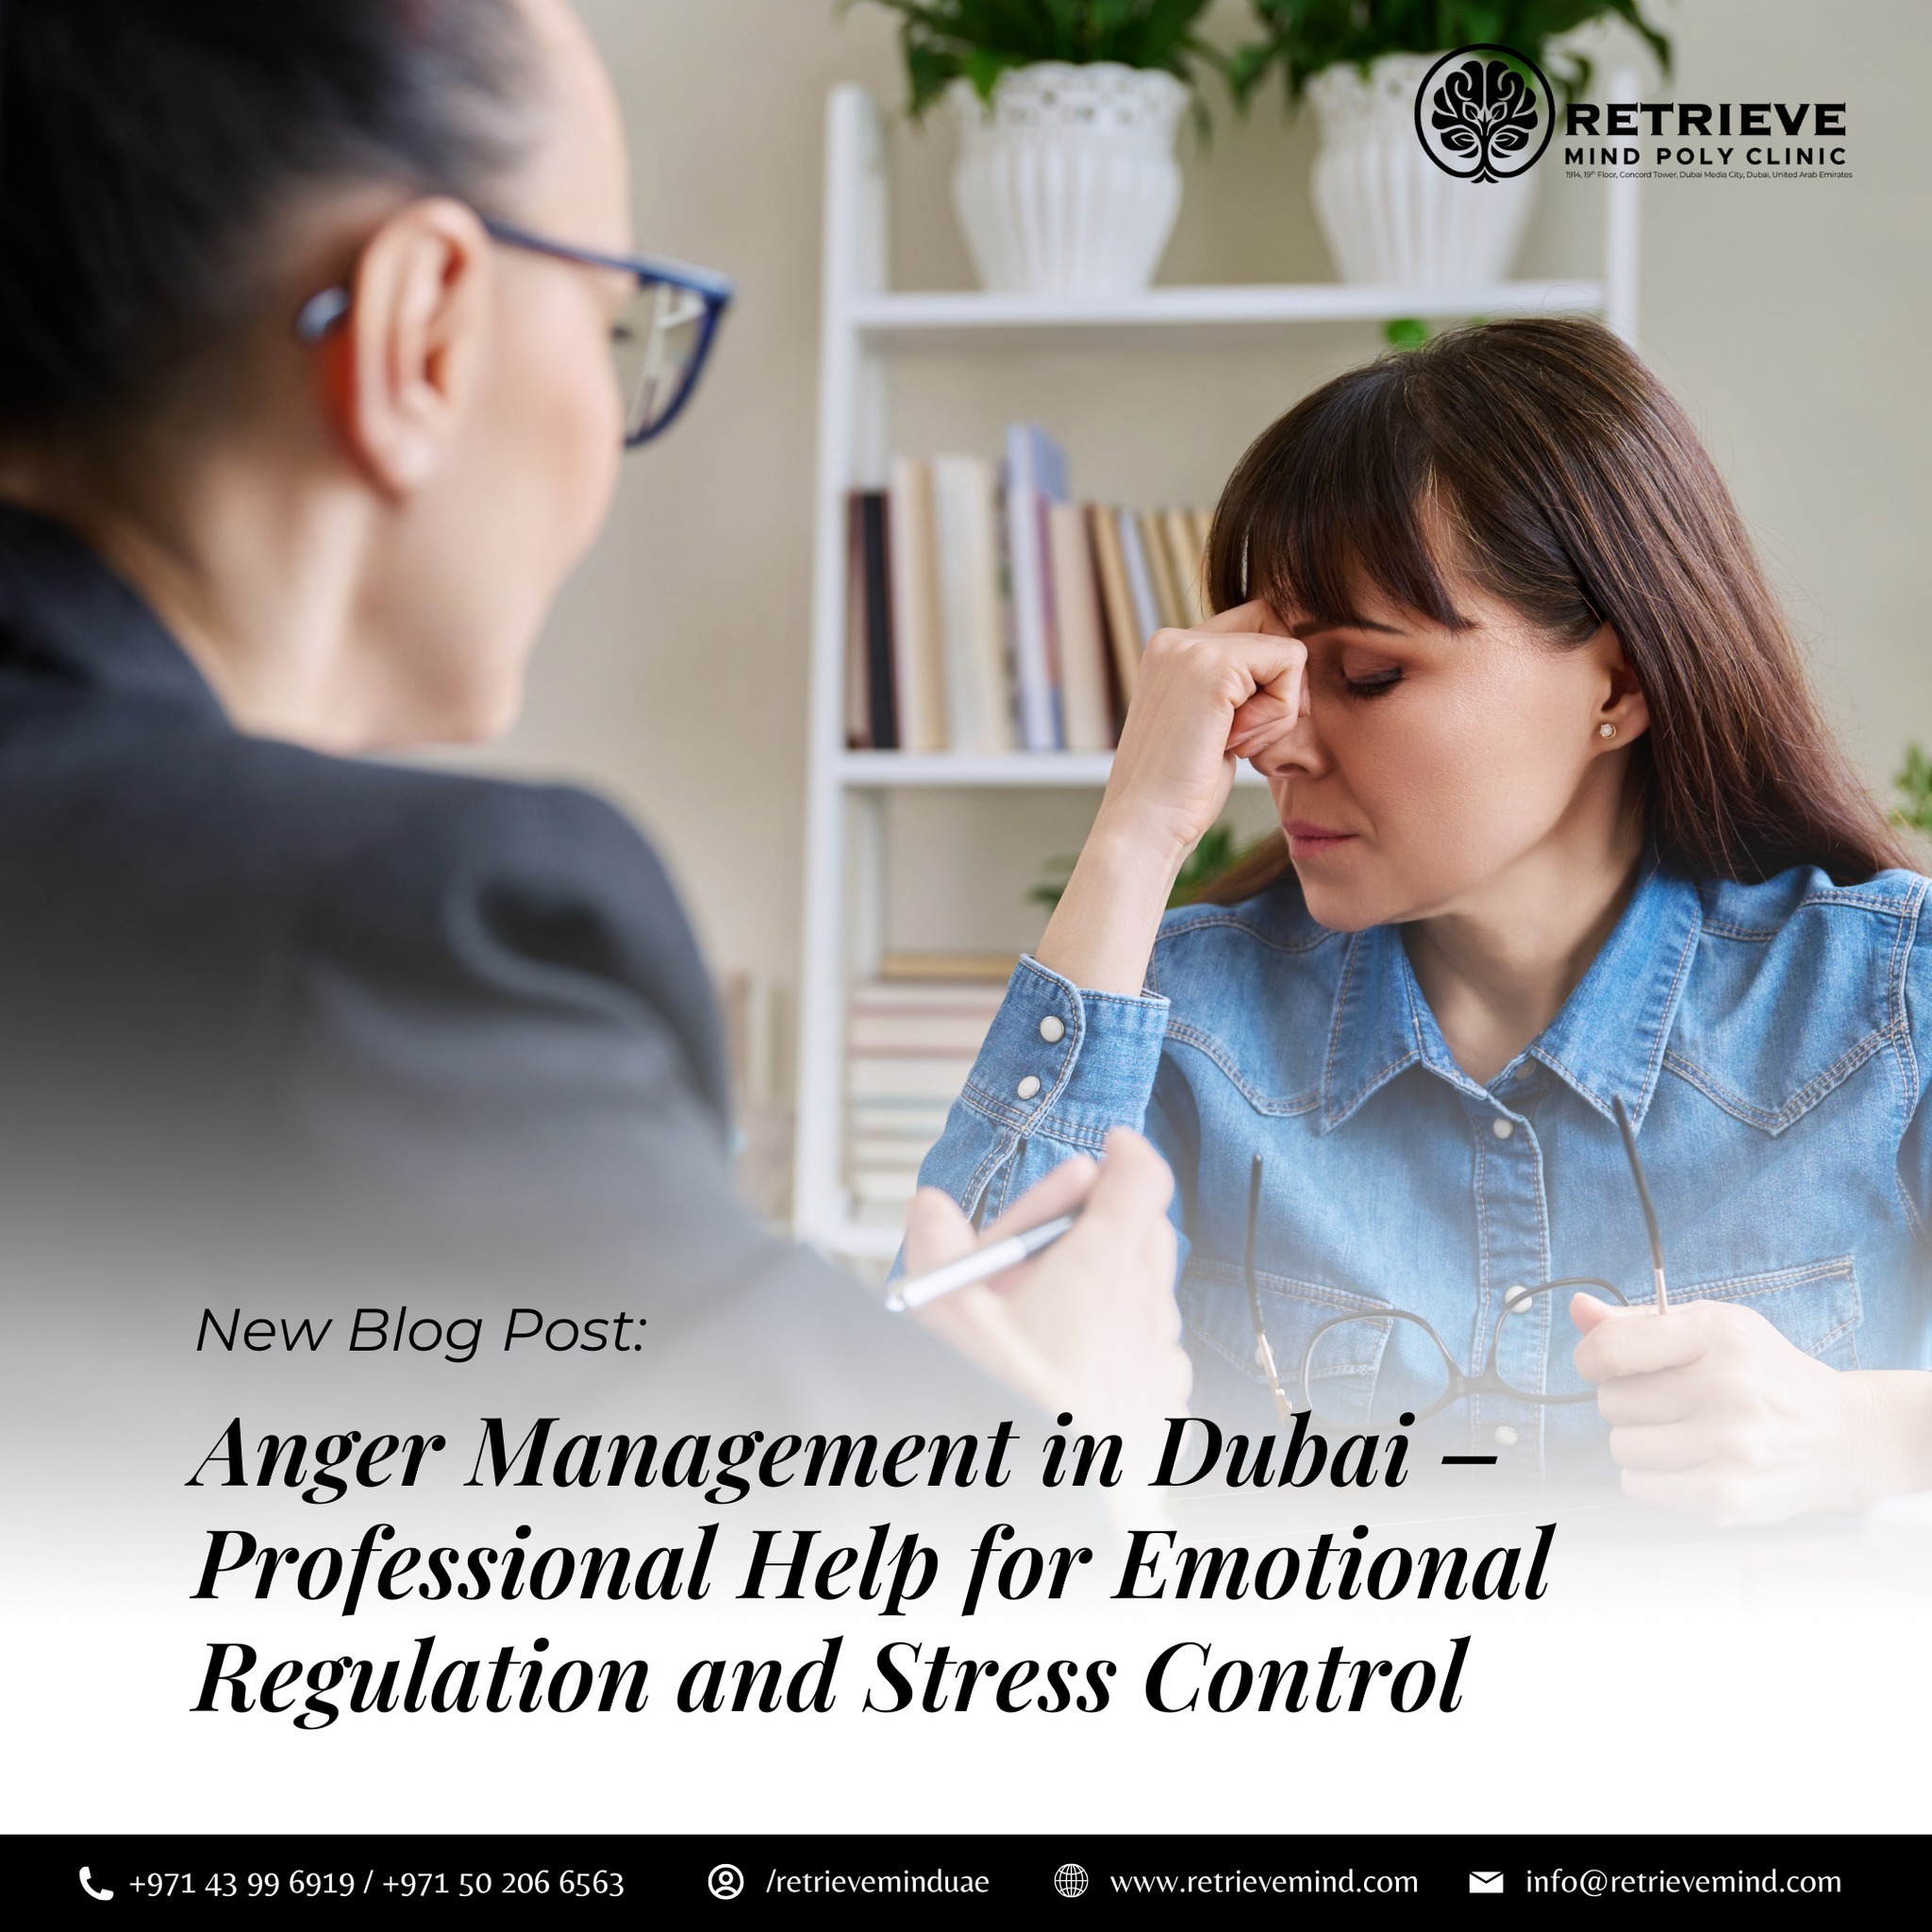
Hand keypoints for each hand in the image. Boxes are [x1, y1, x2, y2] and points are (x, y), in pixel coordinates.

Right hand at [900, 1128, 1188, 1459]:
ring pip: (1153, 1291)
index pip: (1140, 1178)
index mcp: (1101, 1266)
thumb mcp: (950, 1316)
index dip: (1127, 1151)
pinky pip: (1155, 1348)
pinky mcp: (1162, 1405)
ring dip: (1120, 1276)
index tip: (1108, 1146)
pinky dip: (1128, 1335)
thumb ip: (938, 1246)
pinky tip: (1086, 1357)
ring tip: (1066, 1295)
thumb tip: (929, 1207)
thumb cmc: (1012, 1412)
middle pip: (1150, 1229)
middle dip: (1114, 1212)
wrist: (1061, 1513)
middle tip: (1069, 1219)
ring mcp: (1160, 1358)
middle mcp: (1145, 1305)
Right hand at [1035, 600, 1305, 995]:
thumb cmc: (1180, 792)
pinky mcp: (1214, 666)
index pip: (1252, 627)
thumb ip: (1235, 689)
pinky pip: (1291, 663)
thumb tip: (1294, 661)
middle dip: (1280, 683)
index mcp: (1168, 650)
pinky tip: (1235, 744)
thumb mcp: (1209, 724)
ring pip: (1286, 648)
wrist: (1144, 826)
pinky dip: (1279, 713)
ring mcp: (1190, 647)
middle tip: (1249, 737)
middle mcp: (1174, 638)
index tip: (1243, 731)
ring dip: (1278, 707)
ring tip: (1232, 745)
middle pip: (1273, 623)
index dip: (1268, 677)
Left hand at [1571, 1292, 1919, 1524]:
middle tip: (1671, 1401)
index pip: (1612, 1349)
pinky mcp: (1727, 1497)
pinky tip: (1692, 1461)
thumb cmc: (1764, 1375)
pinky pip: (1638, 1486)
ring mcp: (1729, 1448)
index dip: (1593, 1358)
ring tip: (1684, 1431)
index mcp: (1718, 1337)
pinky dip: (1652, 1476)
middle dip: (1628, 1401)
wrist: (1844, 1438)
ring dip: (1640, 1440)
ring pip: (1621, 1447)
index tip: (1607, 1365)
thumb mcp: (1714, 1328)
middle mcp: (1726, 1391)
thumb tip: (1578, 1309)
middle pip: (1611, 1402)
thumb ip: (1639, 1320)